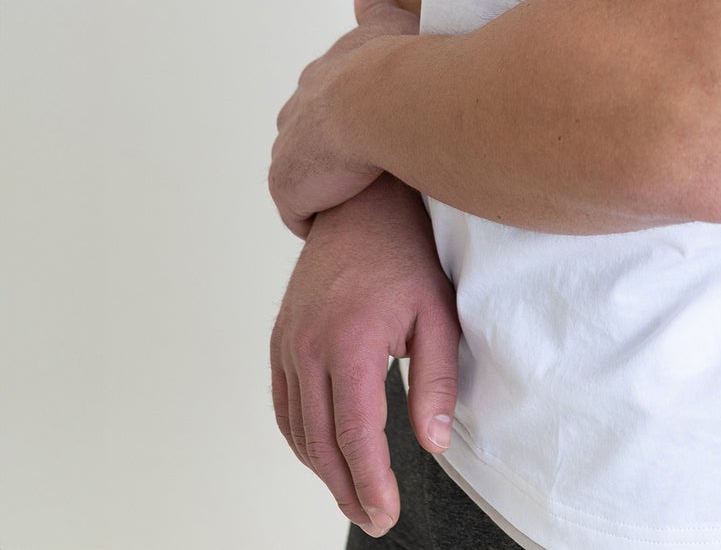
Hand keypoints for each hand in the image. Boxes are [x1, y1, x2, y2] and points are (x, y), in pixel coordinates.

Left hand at [269, 0, 418, 236]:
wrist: (381, 102)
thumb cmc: (397, 65)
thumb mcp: (389, 27)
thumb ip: (376, 10)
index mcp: (321, 81)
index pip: (320, 101)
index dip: (340, 115)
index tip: (361, 127)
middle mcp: (296, 113)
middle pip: (302, 139)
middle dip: (324, 152)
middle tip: (365, 167)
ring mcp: (288, 152)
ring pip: (302, 176)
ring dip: (325, 187)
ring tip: (361, 200)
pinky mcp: (288, 188)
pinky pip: (300, 213)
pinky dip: (320, 217)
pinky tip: (351, 220)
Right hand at [270, 170, 460, 538]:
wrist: (363, 206)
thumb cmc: (408, 255)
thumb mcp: (438, 312)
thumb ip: (436, 380)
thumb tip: (433, 443)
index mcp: (349, 340)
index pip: (355, 433)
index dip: (370, 481)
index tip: (386, 513)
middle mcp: (307, 346)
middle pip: (321, 442)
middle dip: (348, 488)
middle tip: (376, 517)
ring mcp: (287, 343)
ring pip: (297, 429)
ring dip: (323, 469)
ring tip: (357, 493)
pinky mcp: (280, 340)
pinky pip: (284, 405)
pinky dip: (302, 439)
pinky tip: (327, 454)